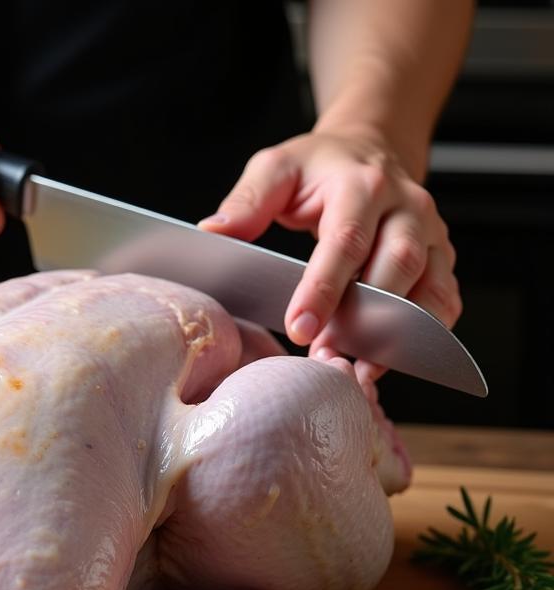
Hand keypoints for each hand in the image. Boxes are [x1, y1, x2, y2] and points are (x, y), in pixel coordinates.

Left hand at [199, 131, 459, 373]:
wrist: (369, 150)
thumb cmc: (318, 168)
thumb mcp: (276, 168)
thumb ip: (247, 200)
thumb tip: (214, 232)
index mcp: (363, 184)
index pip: (346, 240)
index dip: (324, 288)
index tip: (300, 327)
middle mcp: (406, 207)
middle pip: (395, 267)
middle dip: (362, 318)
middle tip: (325, 356)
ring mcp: (430, 233)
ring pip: (427, 289)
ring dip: (395, 336)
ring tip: (359, 371)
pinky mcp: (440, 257)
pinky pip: (444, 299)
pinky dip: (423, 336)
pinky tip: (390, 359)